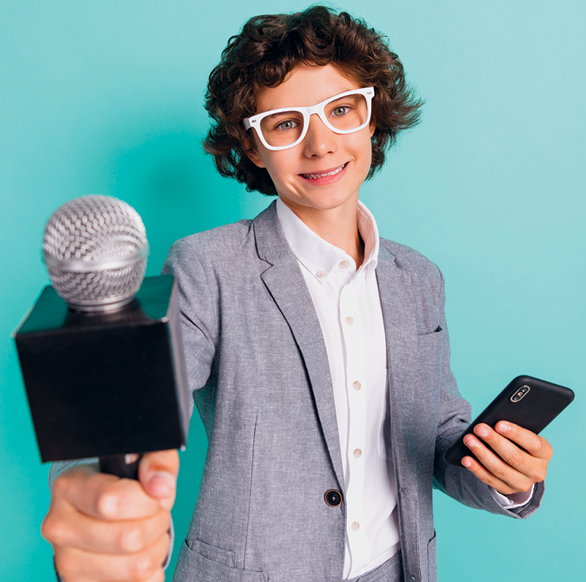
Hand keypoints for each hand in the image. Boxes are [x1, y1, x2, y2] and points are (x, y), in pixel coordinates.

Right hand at [42, 450, 178, 581]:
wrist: (106, 511)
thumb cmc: (127, 482)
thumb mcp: (146, 459)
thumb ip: (157, 462)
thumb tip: (160, 486)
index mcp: (70, 486)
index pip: (111, 501)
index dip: (146, 500)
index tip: (153, 494)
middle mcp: (60, 525)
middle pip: (128, 538)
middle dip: (157, 523)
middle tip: (156, 513)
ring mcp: (67, 561)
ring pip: (136, 566)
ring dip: (157, 548)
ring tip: (150, 531)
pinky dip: (150, 571)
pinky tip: (140, 552)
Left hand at [461, 421, 551, 495]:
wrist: (520, 465)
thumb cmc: (518, 441)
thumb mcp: (522, 435)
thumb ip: (512, 429)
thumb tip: (492, 422)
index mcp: (544, 452)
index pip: (532, 443)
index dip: (515, 433)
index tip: (498, 424)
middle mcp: (537, 470)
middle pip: (514, 457)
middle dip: (494, 441)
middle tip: (479, 428)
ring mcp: (522, 483)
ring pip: (500, 469)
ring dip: (482, 453)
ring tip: (469, 439)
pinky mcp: (507, 490)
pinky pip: (489, 480)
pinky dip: (476, 468)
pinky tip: (466, 459)